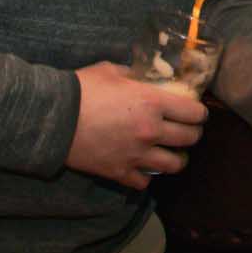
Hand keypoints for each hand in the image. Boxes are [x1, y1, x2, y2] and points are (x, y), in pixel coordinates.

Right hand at [67, 61, 208, 189]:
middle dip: (193, 134)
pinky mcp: (120, 172)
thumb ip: (134, 75)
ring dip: (177, 158)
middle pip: (190, 139)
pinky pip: (145, 182)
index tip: (196, 112)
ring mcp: (136, 155)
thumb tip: (144, 77)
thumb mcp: (111, 70)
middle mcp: (151, 131)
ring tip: (171, 153)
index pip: (195, 112)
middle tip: (186, 130)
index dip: (199, 112)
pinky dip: (146, 176)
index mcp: (153, 103)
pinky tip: (142, 167)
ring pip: (175, 165)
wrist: (52, 118)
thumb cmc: (81, 89)